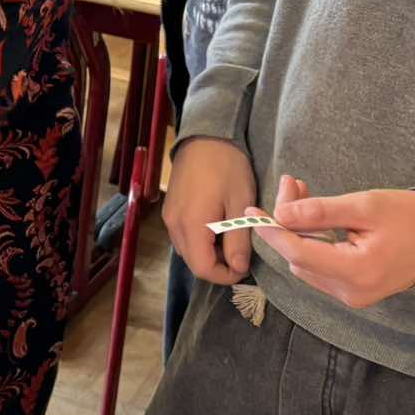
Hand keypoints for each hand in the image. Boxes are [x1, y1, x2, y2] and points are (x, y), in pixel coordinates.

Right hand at [163, 136, 258, 284]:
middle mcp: (174, 225)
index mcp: (191, 225)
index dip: (225, 276)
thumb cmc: (227, 167)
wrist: (205, 138)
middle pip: (193, 263)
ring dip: (209, 254)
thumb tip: (238, 268)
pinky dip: (200, 241)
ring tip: (231, 238)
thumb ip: (238, 240)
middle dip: (218, 266)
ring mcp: (169, 217)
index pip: (203, 269)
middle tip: (241, 252)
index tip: (245, 267)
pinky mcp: (170, 210)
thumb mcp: (240, 204)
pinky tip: (217, 226)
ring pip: (188, 251)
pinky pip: (184, 237)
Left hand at [257, 177, 414, 308]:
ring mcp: (352, 295)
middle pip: (299, 256)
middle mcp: (351, 292)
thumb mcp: (366, 206)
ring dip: (298, 230)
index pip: (298, 252)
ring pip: (306, 262)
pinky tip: (314, 216)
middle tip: (292, 183)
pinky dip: (311, 241)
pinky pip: (320, 266)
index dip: (271, 231)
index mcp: (357, 272)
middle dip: (287, 221)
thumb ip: (321, 211)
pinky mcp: (352, 291)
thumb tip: (280, 213)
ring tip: (302, 193)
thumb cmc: (411, 218)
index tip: (251, 212)